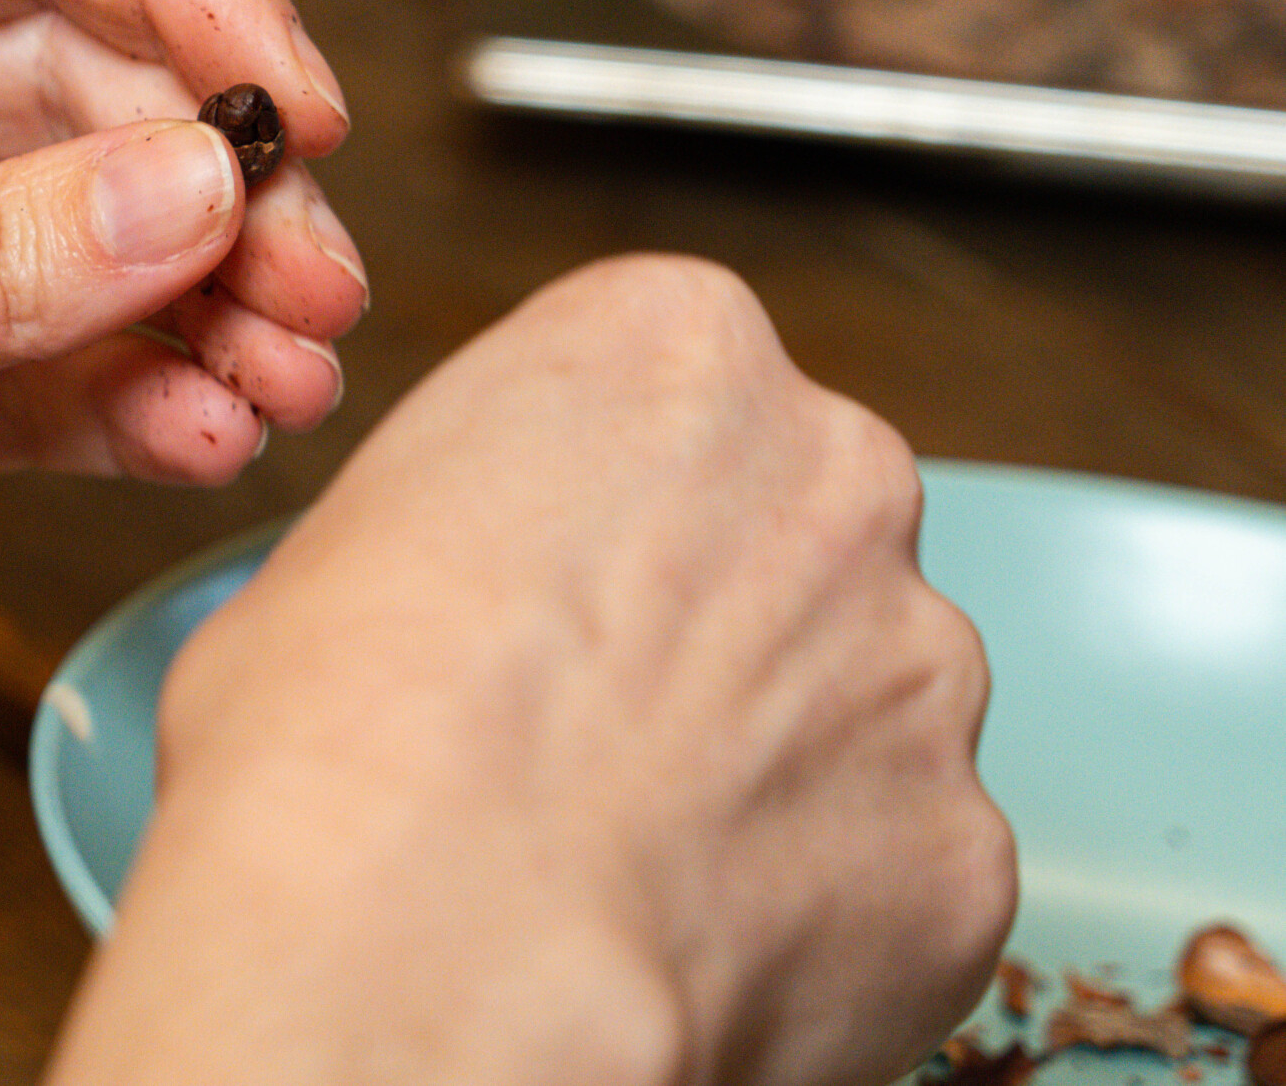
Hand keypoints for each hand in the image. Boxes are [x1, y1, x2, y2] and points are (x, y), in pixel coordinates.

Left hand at [0, 0, 363, 744]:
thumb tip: (200, 191)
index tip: (295, 104)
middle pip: (71, 79)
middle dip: (205, 185)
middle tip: (317, 283)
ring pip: (64, 231)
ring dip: (187, 303)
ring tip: (286, 379)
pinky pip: (18, 360)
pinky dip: (115, 397)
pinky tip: (196, 434)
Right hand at [47, 256, 1013, 1085]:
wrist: (423, 951)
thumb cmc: (332, 739)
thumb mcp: (334, 553)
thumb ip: (467, 542)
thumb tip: (463, 629)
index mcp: (671, 347)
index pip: (667, 387)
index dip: (591, 505)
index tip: (537, 585)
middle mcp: (834, 474)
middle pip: (792, 532)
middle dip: (714, 623)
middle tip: (587, 729)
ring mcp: (922, 668)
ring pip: (858, 707)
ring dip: (771, 769)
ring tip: (626, 862)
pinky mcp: (965, 853)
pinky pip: (892, 872)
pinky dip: (812, 916)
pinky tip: (686, 948)